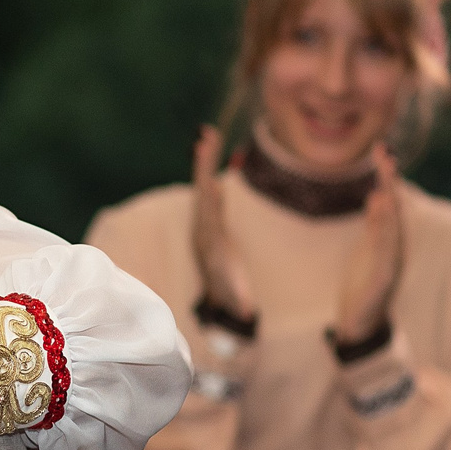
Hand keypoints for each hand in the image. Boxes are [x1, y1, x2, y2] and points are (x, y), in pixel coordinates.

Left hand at [189, 126, 255, 319]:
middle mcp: (203, 229)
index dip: (210, 204)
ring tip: (205, 135)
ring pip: (202, 185)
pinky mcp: (208, 211)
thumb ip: (240, 304)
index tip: (211, 186)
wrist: (216, 291)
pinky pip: (207, 183)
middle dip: (203, 170)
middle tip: (204, 142)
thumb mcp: (235, 300)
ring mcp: (204, 219)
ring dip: (204, 160)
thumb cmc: (231, 294)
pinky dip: (207, 163)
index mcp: (211, 245)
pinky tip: (208, 141)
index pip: (209, 221)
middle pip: (202, 195)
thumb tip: (247, 314)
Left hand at [334, 150, 404, 346]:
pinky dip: (386, 239)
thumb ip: (375, 223)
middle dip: (390, 183)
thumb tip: (378, 195)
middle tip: (386, 156)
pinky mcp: (384, 280)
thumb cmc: (363, 283)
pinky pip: (386, 256)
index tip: (381, 149)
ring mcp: (391, 262)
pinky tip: (382, 229)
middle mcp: (394, 245)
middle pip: (394, 209)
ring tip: (386, 186)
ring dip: (390, 209)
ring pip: (392, 230)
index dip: (386, 175)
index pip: (388, 200)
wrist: (360, 321)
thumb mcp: (367, 247)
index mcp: (388, 236)